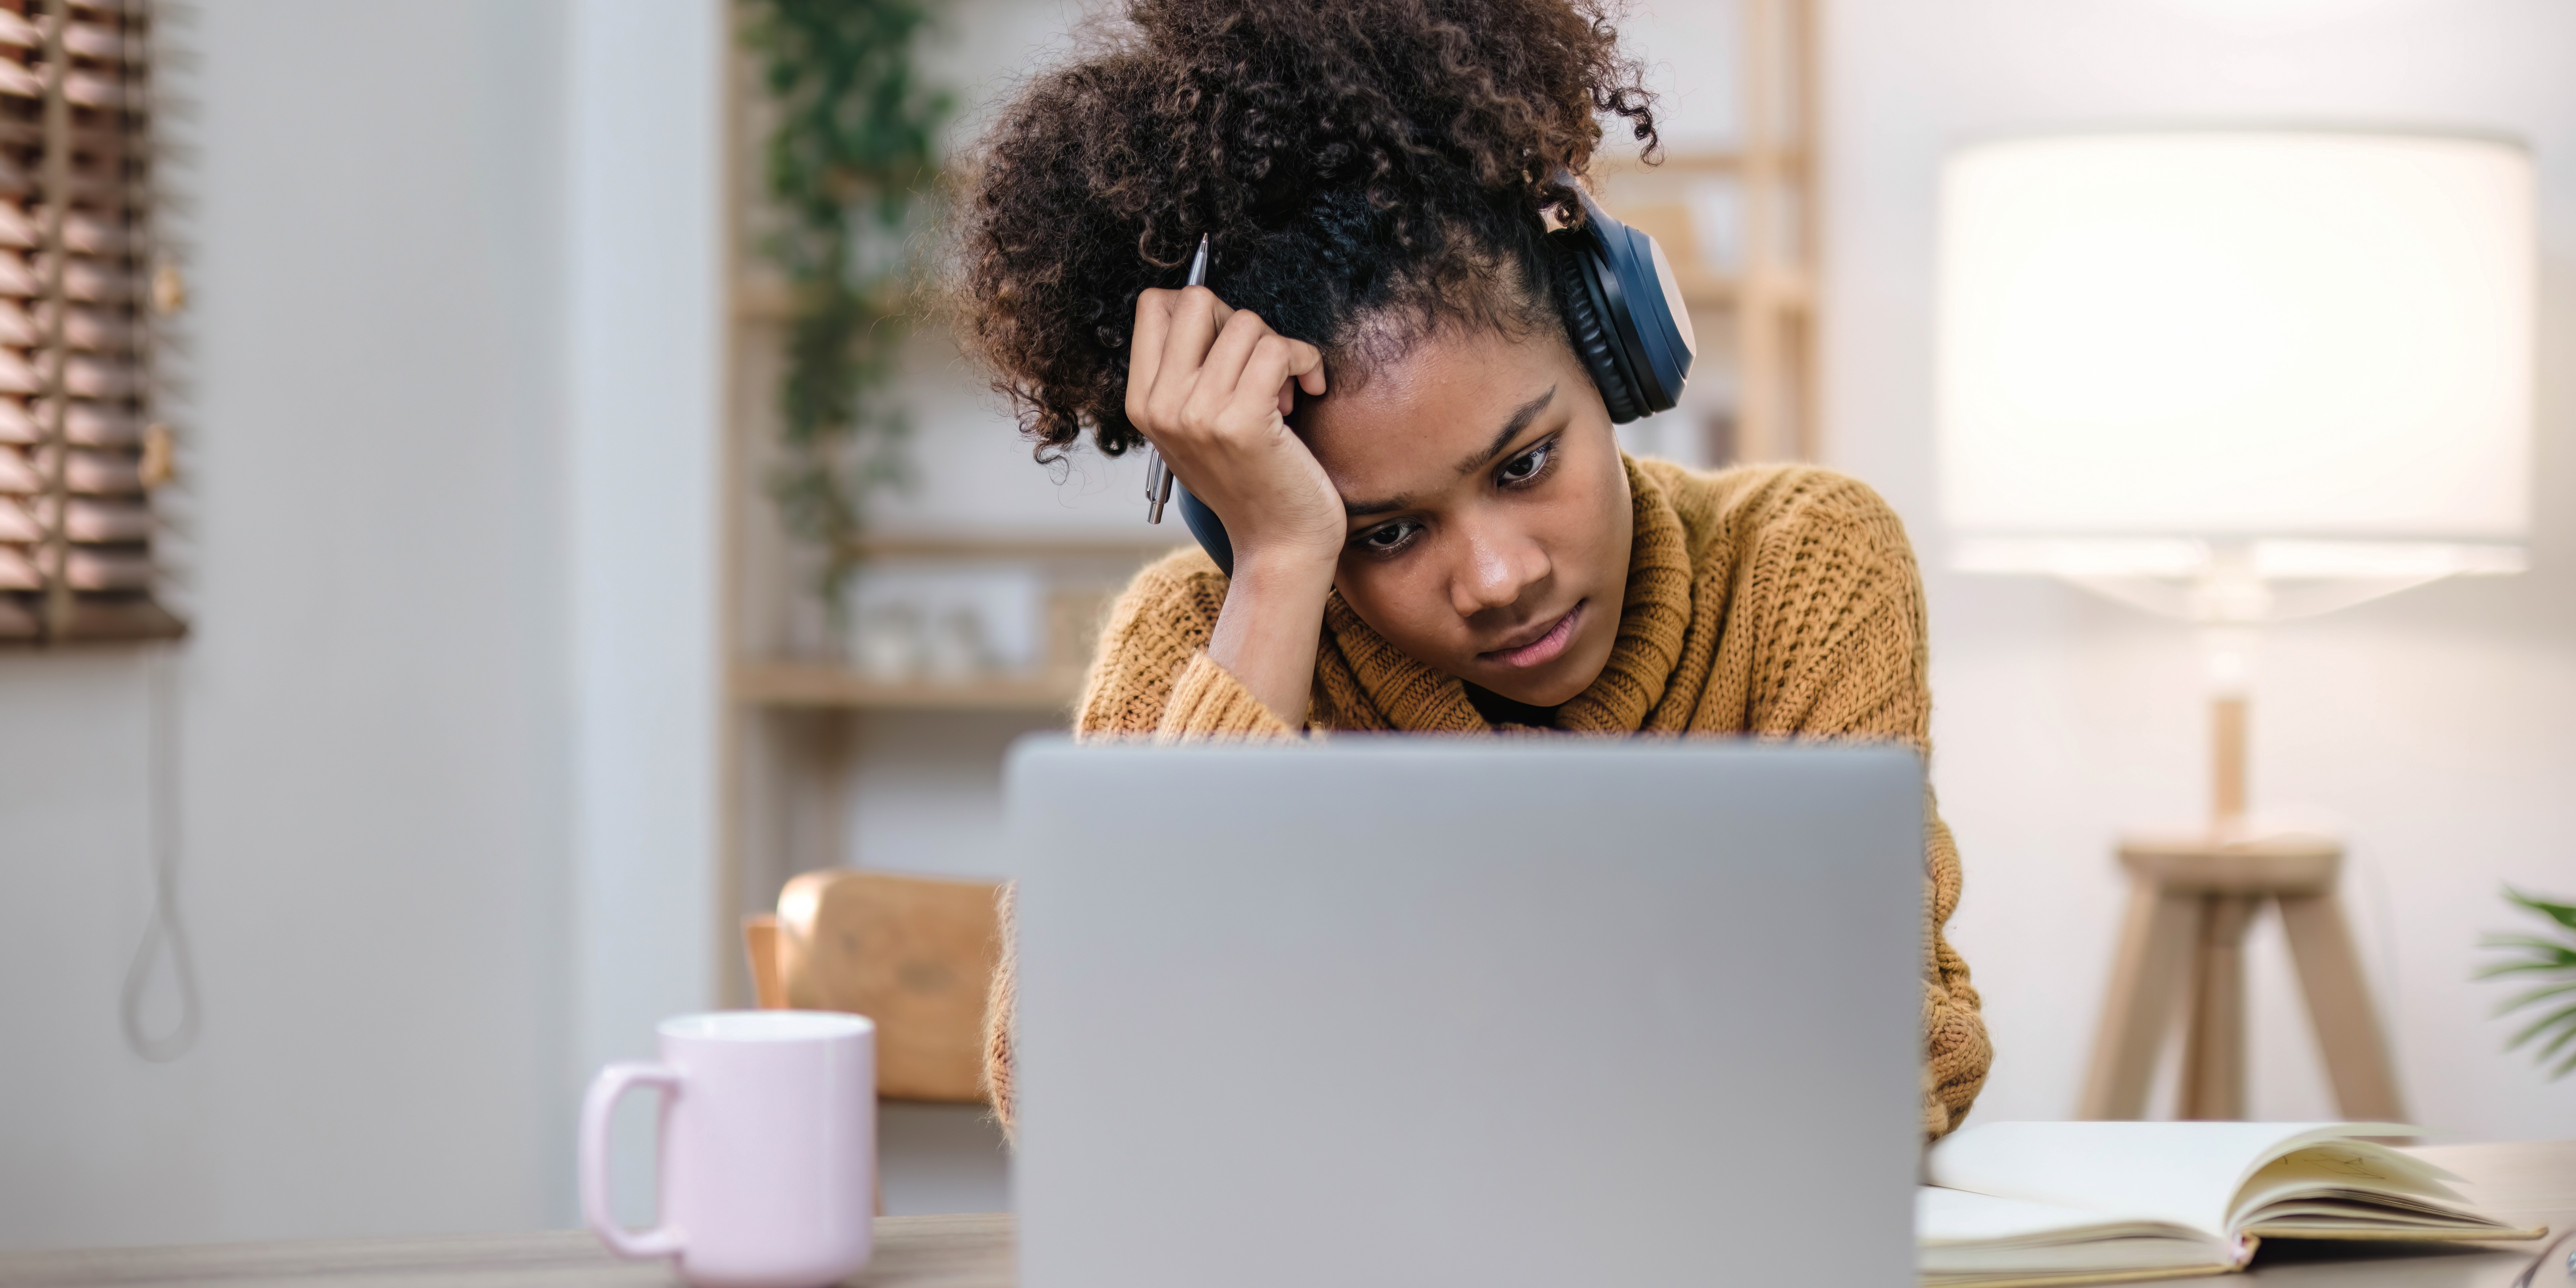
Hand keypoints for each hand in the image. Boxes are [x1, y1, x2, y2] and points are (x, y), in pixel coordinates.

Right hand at [1126, 286, 1337, 725]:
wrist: (1279, 547)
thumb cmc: (1251, 479)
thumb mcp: (1198, 425)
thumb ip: (1188, 371)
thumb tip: (1207, 303)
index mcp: (1142, 403)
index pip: (1154, 305)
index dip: (1205, 312)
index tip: (1229, 350)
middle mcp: (1161, 406)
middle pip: (1197, 300)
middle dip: (1241, 321)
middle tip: (1260, 365)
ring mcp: (1198, 414)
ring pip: (1248, 324)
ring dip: (1281, 350)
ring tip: (1284, 395)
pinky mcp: (1243, 423)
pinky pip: (1280, 350)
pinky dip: (1307, 363)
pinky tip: (1308, 394)